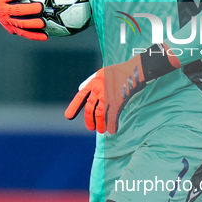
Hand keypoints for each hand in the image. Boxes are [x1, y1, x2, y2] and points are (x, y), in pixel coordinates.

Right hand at [0, 0, 46, 40]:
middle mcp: (2, 11)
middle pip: (17, 10)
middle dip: (29, 9)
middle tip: (41, 6)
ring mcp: (7, 22)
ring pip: (21, 24)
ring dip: (32, 24)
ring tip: (44, 22)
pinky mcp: (13, 30)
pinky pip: (24, 34)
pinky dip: (34, 36)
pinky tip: (46, 36)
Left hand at [65, 44, 180, 133]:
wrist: (133, 70)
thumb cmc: (117, 71)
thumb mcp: (100, 72)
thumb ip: (89, 81)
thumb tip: (79, 88)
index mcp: (93, 83)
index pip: (80, 96)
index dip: (74, 107)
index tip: (68, 116)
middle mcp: (98, 90)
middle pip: (89, 109)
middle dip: (89, 120)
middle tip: (90, 127)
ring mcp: (107, 96)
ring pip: (100, 115)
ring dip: (100, 125)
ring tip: (100, 130)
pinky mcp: (117, 101)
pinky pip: (112, 116)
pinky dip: (112, 124)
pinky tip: (112, 130)